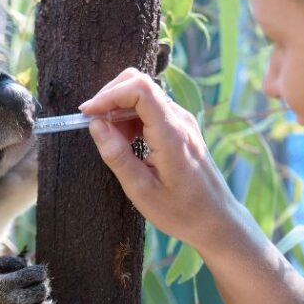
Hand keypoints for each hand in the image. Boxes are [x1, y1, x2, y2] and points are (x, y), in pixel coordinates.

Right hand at [79, 68, 243, 254]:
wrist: (216, 220)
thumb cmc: (181, 211)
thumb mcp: (141, 190)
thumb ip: (117, 155)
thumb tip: (95, 124)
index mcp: (171, 134)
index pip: (139, 89)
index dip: (108, 95)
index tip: (88, 114)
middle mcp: (180, 120)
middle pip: (140, 83)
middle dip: (110, 97)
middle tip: (94, 125)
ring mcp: (183, 121)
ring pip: (144, 95)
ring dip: (120, 110)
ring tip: (112, 141)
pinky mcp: (182, 128)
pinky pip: (152, 109)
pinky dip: (132, 118)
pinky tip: (126, 142)